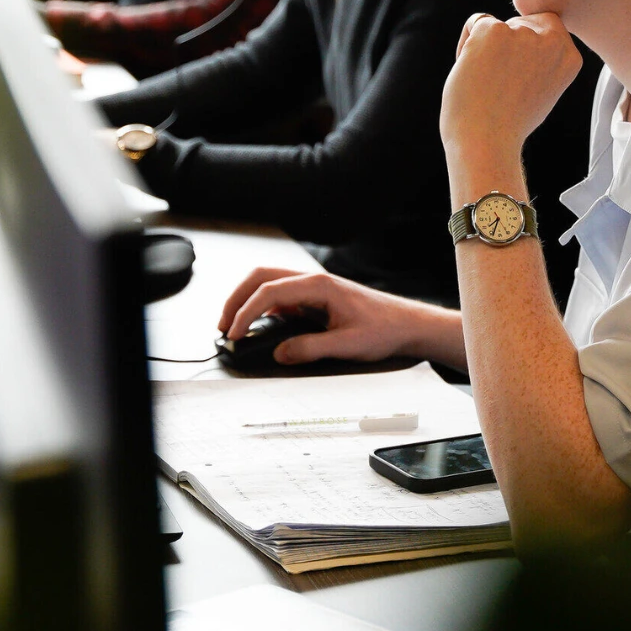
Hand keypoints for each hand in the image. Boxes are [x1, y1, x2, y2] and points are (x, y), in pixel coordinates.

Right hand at [217, 268, 450, 365]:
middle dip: (236, 298)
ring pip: (269, 283)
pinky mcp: (316, 298)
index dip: (245, 312)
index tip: (235, 333)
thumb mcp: (347, 345)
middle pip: (261, 276)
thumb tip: (279, 353)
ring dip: (247, 300)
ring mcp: (314, 288)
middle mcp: (314, 280)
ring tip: (235, 325)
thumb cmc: (384, 329)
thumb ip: (310, 349)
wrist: (407, 324)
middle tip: (224, 325)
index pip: (269, 291)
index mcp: (319, 285)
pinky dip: (263, 307)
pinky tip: (259, 325)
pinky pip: (282, 296)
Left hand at [440, 12, 580, 170]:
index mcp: (570, 56)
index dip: (527, 48)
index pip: (548, 27)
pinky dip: (466, 45)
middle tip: (501, 82)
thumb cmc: (510, 122)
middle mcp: (553, 40)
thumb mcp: (545, 89)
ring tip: (488, 82)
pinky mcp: (494, 30)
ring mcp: (523, 33)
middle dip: (507, 45)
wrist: (487, 141)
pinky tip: (472, 72)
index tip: (519, 77)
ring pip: (497, 25)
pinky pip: (475, 23)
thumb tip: (530, 35)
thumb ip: (545, 60)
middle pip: (522, 23)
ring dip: (486, 48)